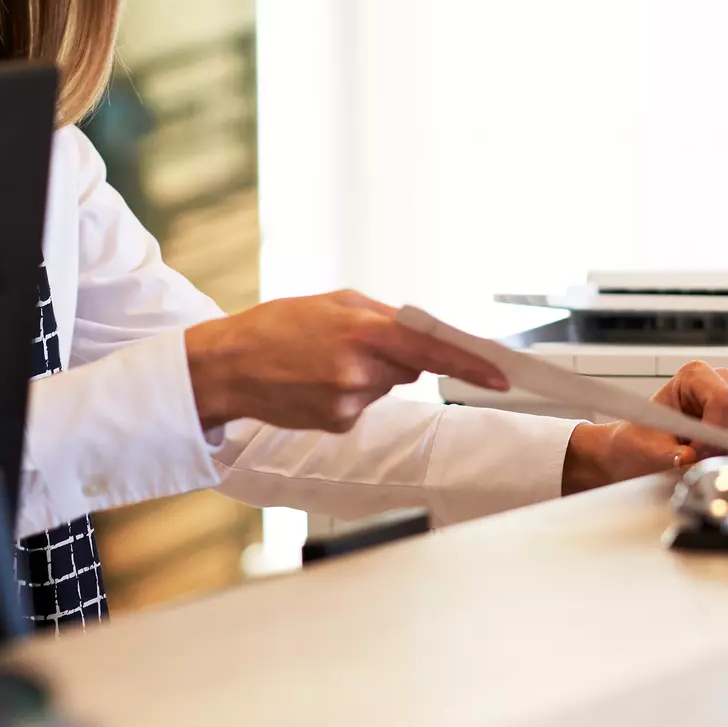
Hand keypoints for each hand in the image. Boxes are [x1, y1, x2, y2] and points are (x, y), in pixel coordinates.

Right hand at [184, 291, 511, 433]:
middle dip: (393, 356)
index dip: (471, 363)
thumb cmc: (278, 326)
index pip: (432, 350)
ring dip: (368, 374)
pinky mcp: (337, 424)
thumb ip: (382, 317)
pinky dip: (349, 394)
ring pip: (385, 387)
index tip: (500, 375)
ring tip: (323, 361)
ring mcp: (347, 402)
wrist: (227, 366)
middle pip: (410, 368)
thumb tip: (422, 333)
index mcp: (361, 331)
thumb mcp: (332, 302)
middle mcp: (358, 371)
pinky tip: (316, 383)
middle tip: (350, 342)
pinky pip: (364, 406)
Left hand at [561, 362, 727, 494]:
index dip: (716, 430)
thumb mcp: (647, 449)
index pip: (724, 399)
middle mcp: (720, 383)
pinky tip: (725, 457)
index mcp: (695, 375)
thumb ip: (669, 454)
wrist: (638, 449)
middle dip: (722, 444)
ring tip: (703, 456)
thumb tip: (689, 459)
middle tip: (696, 458)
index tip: (696, 452)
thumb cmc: (640, 441)